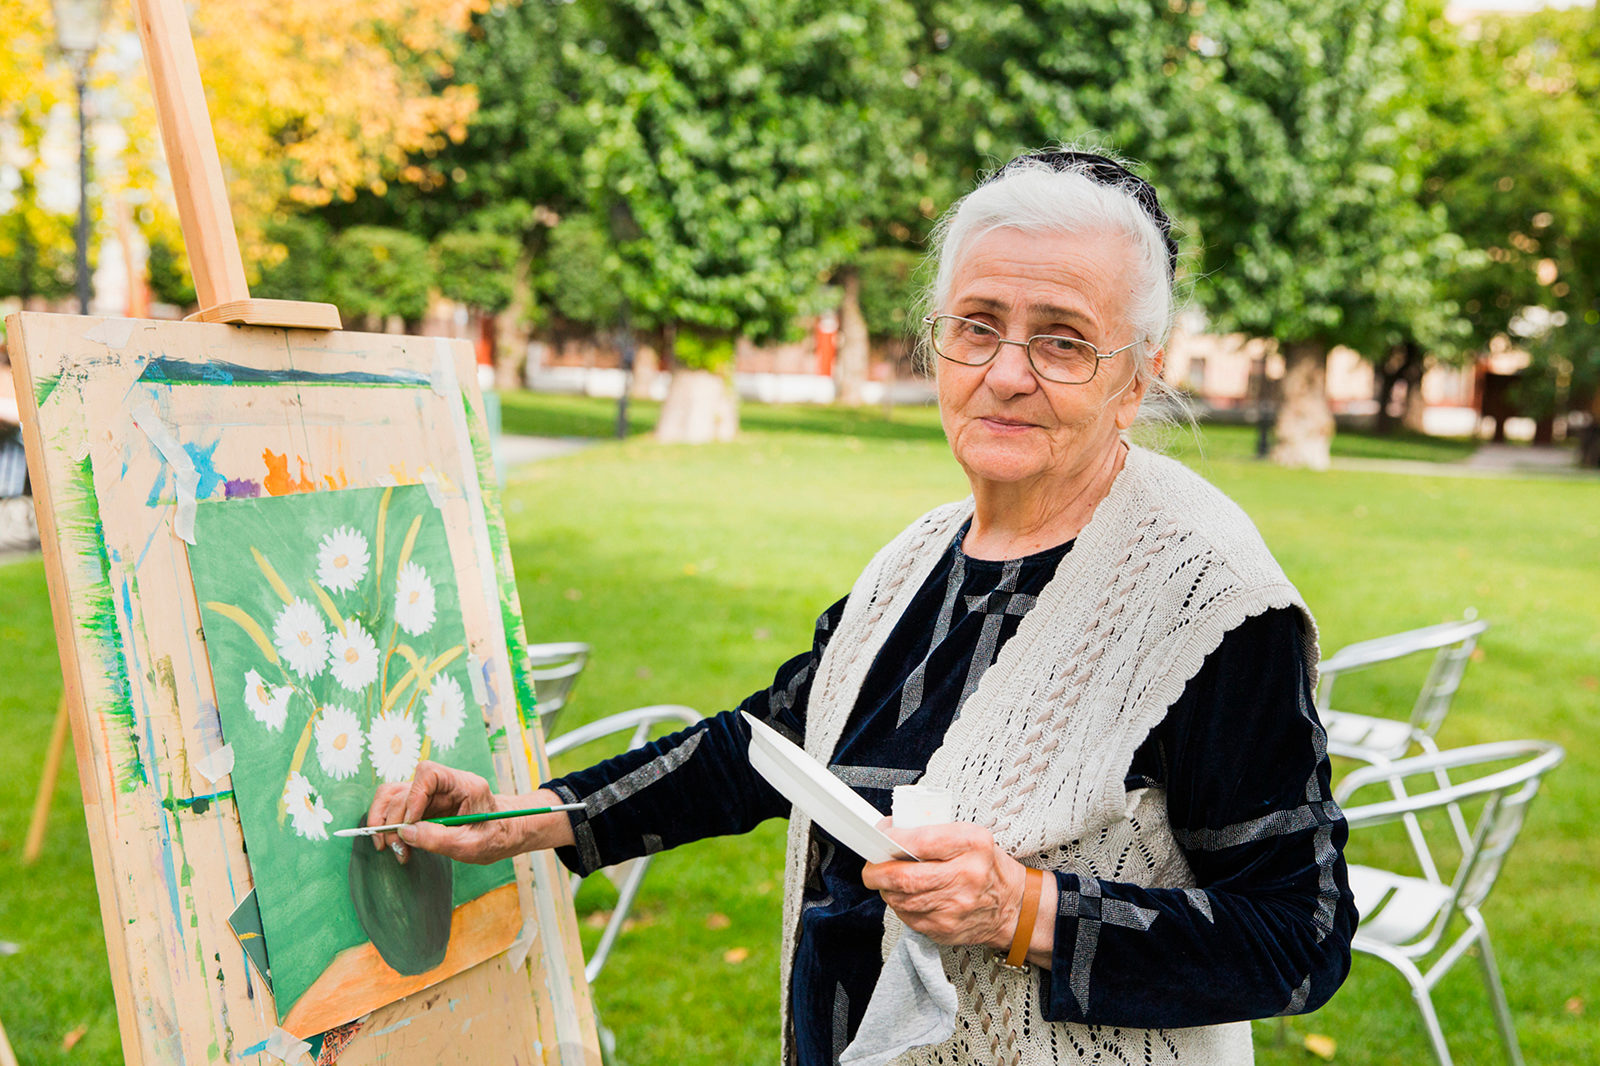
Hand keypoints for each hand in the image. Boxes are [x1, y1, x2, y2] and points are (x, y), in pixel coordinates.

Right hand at [364, 760, 574, 864]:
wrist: (505, 834)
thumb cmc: (496, 837)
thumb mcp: (472, 845)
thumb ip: (439, 838)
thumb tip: (404, 832)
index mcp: (465, 785)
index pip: (429, 773)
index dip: (413, 796)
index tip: (410, 824)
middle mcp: (446, 784)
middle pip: (405, 788)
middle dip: (394, 819)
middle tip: (395, 847)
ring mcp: (434, 794)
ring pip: (395, 795)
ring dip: (386, 821)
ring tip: (390, 847)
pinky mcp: (426, 806)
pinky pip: (399, 809)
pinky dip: (392, 827)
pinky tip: (399, 846)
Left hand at [862, 821, 1044, 954]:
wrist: (1013, 906)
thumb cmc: (986, 866)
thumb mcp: (970, 836)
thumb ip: (933, 832)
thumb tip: (889, 833)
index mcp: (973, 845)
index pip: (920, 842)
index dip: (891, 840)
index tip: (880, 838)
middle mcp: (966, 877)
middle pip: (904, 878)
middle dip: (877, 872)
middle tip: (871, 867)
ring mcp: (955, 908)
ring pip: (900, 900)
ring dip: (886, 889)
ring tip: (889, 880)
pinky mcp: (945, 929)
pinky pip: (908, 917)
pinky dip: (900, 905)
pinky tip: (907, 897)